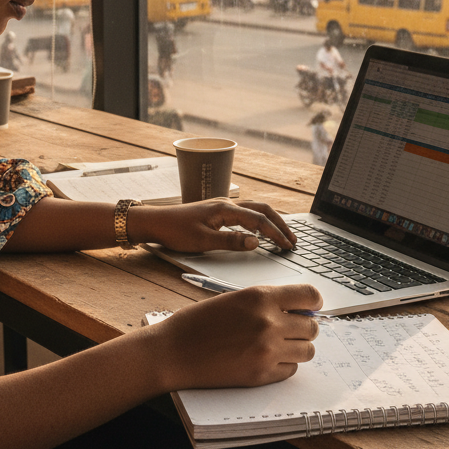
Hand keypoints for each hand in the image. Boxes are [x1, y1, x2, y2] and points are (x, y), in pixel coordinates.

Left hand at [129, 199, 295, 252]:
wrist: (154, 222)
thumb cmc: (174, 232)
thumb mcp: (203, 242)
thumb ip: (231, 242)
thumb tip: (256, 243)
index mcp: (225, 209)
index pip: (259, 220)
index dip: (276, 233)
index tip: (288, 245)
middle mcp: (226, 203)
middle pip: (262, 209)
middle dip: (280, 224)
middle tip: (293, 239)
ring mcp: (222, 206)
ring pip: (255, 209)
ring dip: (271, 220)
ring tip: (283, 234)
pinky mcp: (217, 211)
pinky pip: (245, 212)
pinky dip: (259, 219)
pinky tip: (261, 230)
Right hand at [146, 283, 322, 389]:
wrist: (173, 351)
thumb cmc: (197, 323)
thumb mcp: (234, 299)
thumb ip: (266, 302)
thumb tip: (297, 310)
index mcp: (260, 297)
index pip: (309, 295)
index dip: (313, 302)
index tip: (310, 307)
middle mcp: (269, 322)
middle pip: (312, 327)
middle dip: (303, 328)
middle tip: (288, 329)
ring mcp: (267, 350)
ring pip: (307, 351)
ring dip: (296, 348)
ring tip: (276, 346)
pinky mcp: (262, 374)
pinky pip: (291, 370)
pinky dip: (283, 365)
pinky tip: (264, 359)